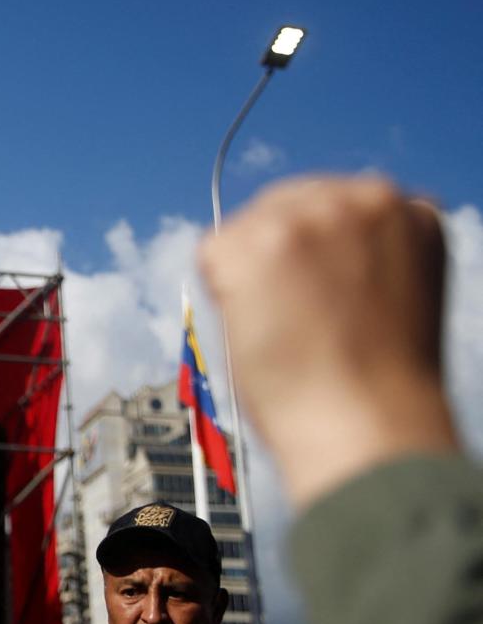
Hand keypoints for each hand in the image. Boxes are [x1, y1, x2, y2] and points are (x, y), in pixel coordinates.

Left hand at [197, 176, 456, 508]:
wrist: (367, 424)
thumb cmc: (377, 386)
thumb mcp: (396, 296)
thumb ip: (362, 258)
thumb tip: (308, 252)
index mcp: (410, 212)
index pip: (335, 206)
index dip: (314, 259)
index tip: (318, 299)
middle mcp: (367, 199)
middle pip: (284, 204)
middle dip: (276, 255)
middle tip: (290, 321)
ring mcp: (312, 215)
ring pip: (247, 228)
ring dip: (248, 275)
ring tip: (284, 330)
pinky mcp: (261, 238)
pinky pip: (213, 252)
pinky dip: (221, 292)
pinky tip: (258, 327)